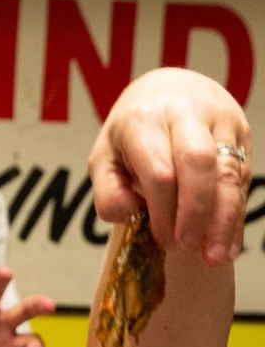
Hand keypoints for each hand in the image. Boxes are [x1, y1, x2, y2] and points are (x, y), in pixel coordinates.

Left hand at [88, 67, 250, 265]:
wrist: (165, 91)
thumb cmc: (129, 135)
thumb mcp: (103, 159)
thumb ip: (107, 191)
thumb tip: (127, 214)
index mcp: (145, 120)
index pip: (160, 171)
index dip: (164, 211)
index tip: (163, 240)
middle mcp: (185, 113)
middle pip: (199, 164)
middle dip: (196, 212)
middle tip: (188, 247)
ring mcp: (219, 119)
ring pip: (229, 170)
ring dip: (224, 218)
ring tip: (216, 255)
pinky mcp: (240, 131)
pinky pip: (243, 176)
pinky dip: (236, 213)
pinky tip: (228, 243)